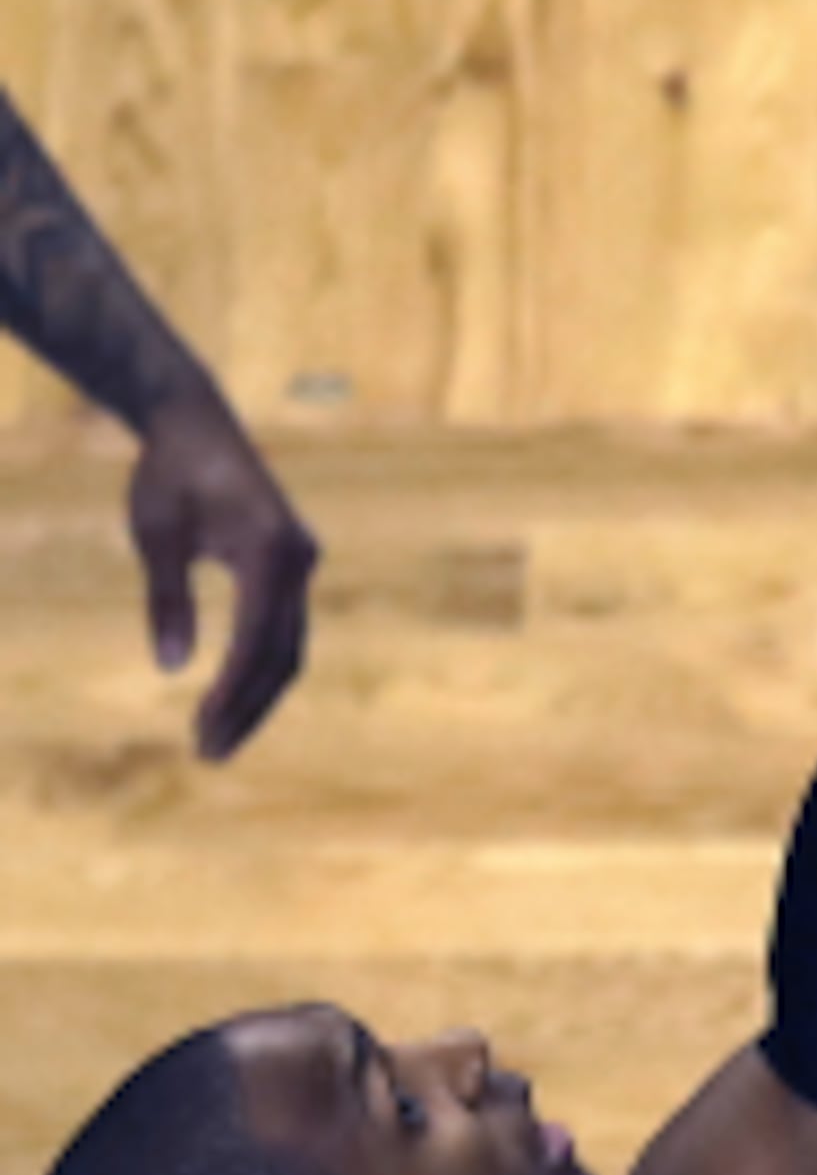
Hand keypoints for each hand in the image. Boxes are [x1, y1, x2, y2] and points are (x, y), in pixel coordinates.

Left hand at [127, 382, 319, 759]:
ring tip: (217, 739)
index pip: (256, 641)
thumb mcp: (155, 534)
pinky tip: (232, 698)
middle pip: (282, 656)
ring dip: (256, 697)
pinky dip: (261, 670)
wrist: (195, 420)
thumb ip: (168, 600)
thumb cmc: (168, 471)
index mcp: (270, 551)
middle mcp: (299, 561)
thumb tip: (172, 669)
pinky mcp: (292, 566)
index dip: (231, 692)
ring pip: (289, 649)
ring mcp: (302, 564)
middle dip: (247, 709)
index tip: (200, 731)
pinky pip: (285, 631)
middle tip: (207, 754)